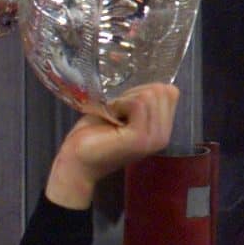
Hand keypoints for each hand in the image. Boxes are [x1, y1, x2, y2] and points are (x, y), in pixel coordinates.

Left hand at [44, 83, 178, 208]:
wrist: (76, 160)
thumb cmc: (93, 134)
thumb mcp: (121, 112)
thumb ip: (140, 101)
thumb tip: (153, 84)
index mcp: (162, 128)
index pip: (170, 92)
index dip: (143, 90)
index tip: (123, 106)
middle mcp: (163, 134)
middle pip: (162, 91)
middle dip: (134, 93)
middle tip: (116, 112)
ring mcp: (154, 137)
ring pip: (150, 95)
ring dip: (124, 100)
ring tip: (112, 117)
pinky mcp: (139, 138)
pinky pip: (138, 103)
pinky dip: (119, 104)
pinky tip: (110, 118)